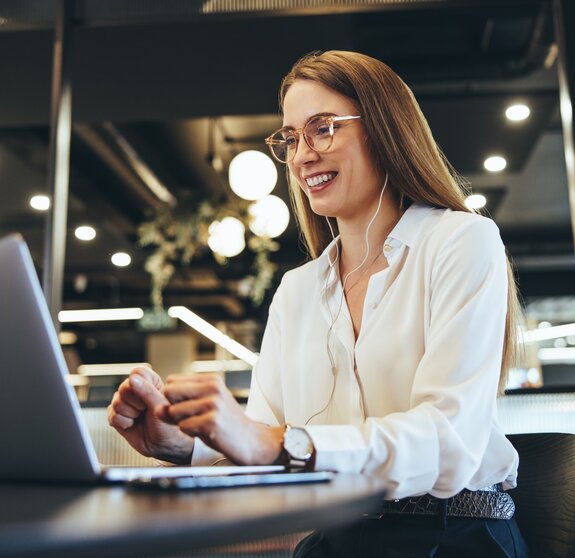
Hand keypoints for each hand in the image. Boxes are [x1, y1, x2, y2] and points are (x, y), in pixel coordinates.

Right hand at [107, 367, 194, 463]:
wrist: (163, 446)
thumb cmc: (169, 425)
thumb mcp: (161, 406)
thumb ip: (147, 391)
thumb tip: (132, 379)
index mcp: (150, 382)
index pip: (138, 373)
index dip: (141, 385)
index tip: (149, 396)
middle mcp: (136, 390)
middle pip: (124, 387)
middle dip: (136, 403)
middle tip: (146, 410)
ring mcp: (126, 403)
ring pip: (117, 402)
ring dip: (131, 414)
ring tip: (141, 418)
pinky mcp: (117, 415)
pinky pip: (112, 415)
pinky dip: (124, 423)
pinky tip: (133, 424)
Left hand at [160, 373, 283, 465]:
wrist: (252, 441)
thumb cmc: (227, 424)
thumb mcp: (205, 407)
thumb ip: (181, 405)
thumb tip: (157, 409)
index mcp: (211, 380)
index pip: (172, 380)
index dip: (172, 397)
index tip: (184, 406)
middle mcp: (212, 387)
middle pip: (169, 392)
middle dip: (173, 408)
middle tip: (190, 417)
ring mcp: (213, 403)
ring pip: (174, 411)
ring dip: (182, 422)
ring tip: (200, 425)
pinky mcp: (212, 421)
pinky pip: (183, 426)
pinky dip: (190, 433)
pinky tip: (205, 433)